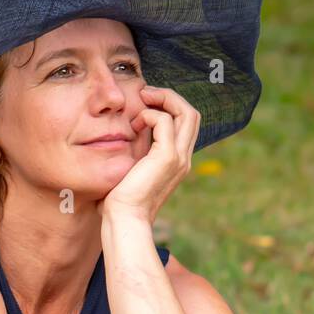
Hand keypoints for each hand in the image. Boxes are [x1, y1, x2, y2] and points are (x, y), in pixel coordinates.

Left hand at [96, 84, 199, 224]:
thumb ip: (137, 151)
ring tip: (143, 99)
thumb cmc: (121, 200)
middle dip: (170, 97)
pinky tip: (134, 126)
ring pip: (186, 112)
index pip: (186, 124)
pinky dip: (149, 115)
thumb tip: (128, 133)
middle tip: (145, 94)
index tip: (144, 105)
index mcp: (177, 161)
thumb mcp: (131, 169)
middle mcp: (183, 158)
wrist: (124, 219)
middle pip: (191, 114)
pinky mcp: (167, 157)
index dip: (169, 107)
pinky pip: (165, 121)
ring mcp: (179, 158)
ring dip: (164, 99)